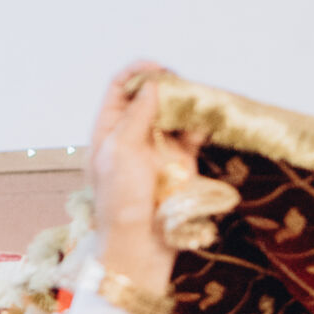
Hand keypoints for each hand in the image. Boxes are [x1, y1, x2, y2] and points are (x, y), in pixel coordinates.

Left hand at [85, 62, 184, 302]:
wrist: (141, 245)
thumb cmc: (121, 200)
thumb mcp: (121, 150)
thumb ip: (138, 115)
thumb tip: (154, 88)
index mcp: (108, 130)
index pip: (120, 88)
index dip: (137, 73)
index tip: (157, 68)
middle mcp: (133, 136)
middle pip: (149, 97)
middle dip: (165, 85)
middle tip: (179, 83)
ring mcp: (158, 150)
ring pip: (173, 115)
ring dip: (184, 103)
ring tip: (194, 97)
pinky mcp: (181, 165)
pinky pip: (192, 137)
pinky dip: (199, 125)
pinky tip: (205, 117)